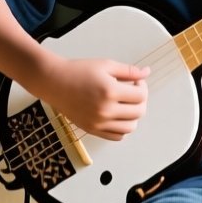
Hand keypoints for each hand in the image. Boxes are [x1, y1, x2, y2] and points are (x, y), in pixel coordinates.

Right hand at [35, 57, 150, 140]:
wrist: (54, 82)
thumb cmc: (78, 71)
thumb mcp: (106, 65)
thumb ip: (129, 70)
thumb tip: (147, 72)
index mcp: (110, 91)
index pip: (141, 96)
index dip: (142, 87)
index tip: (135, 82)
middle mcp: (105, 110)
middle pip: (139, 112)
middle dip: (140, 101)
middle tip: (132, 91)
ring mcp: (98, 123)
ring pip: (130, 128)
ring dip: (133, 116)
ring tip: (125, 104)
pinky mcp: (92, 130)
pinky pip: (116, 136)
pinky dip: (122, 128)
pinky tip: (117, 115)